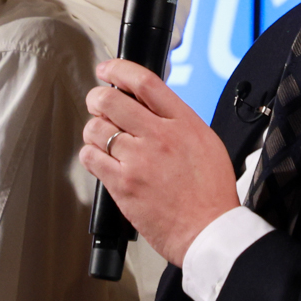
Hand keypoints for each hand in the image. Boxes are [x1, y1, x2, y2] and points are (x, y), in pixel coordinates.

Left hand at [80, 58, 239, 265]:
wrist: (210, 231)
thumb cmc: (211, 193)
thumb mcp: (206, 143)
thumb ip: (178, 122)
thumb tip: (150, 106)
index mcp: (184, 123)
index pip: (145, 81)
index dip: (118, 69)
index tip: (107, 70)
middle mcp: (160, 137)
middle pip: (111, 100)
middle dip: (96, 98)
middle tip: (97, 103)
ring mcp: (139, 160)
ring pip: (95, 128)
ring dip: (93, 129)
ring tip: (101, 137)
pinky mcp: (123, 184)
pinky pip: (90, 157)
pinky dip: (89, 154)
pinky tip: (99, 158)